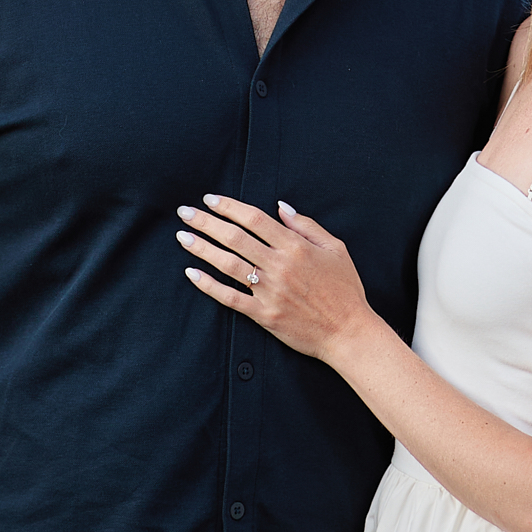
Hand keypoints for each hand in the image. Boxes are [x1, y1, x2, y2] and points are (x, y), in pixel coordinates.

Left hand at [178, 196, 371, 363]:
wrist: (349, 332)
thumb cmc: (345, 289)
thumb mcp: (336, 249)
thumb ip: (307, 226)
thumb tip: (281, 207)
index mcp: (296, 247)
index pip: (255, 220)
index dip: (230, 207)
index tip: (210, 200)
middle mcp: (280, 266)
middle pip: (235, 238)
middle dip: (206, 222)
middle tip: (185, 213)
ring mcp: (270, 291)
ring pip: (228, 264)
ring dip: (202, 249)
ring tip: (183, 237)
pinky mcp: (264, 314)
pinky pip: (230, 298)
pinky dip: (209, 285)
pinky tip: (191, 273)